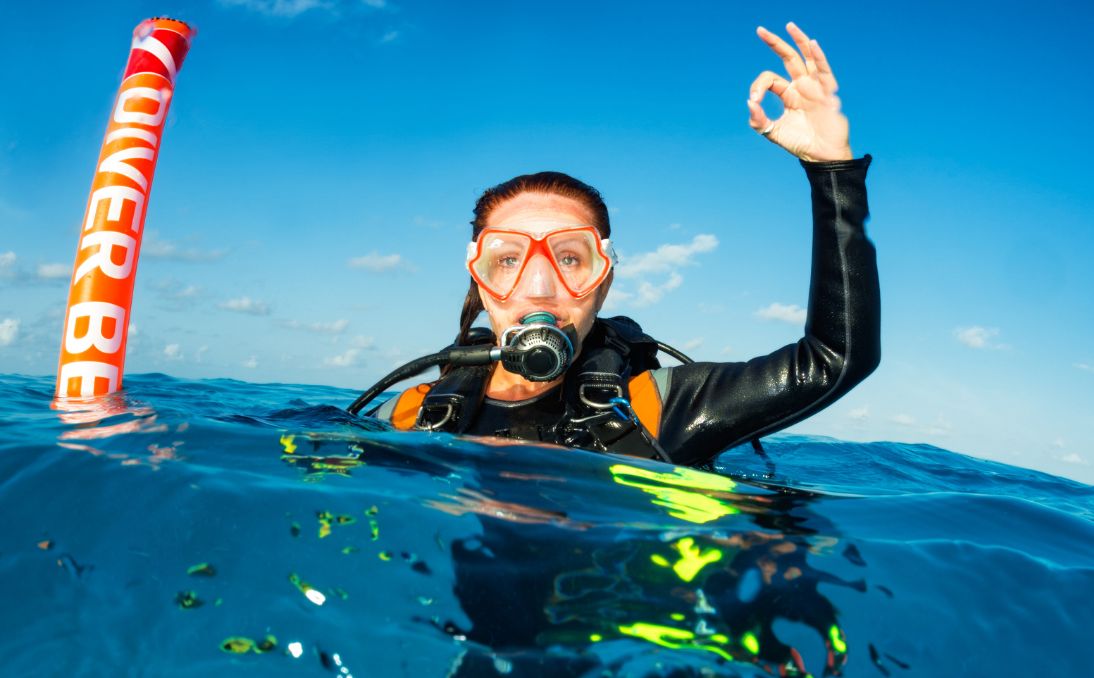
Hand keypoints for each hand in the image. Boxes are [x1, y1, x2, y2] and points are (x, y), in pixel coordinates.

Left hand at [747, 22, 851, 161]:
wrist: (820, 156)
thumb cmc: (800, 143)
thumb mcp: (773, 132)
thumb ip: (758, 120)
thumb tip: (750, 102)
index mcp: (789, 94)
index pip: (770, 79)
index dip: (758, 86)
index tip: (754, 100)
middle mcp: (802, 86)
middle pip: (789, 58)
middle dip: (775, 43)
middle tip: (760, 30)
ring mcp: (816, 88)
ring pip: (808, 58)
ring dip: (800, 41)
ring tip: (789, 26)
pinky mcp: (828, 94)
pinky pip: (824, 72)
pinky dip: (819, 58)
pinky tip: (813, 44)